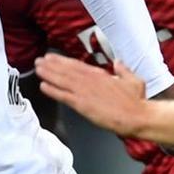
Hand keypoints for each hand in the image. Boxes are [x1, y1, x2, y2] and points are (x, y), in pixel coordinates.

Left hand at [35, 53, 151, 137]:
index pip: (77, 65)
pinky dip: (52, 91)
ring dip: (48, 74)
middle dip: (51, 65)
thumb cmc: (137, 101)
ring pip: (62, 81)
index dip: (63, 61)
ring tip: (37, 69)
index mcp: (100, 75)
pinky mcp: (82, 105)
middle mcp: (90, 81)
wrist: (136, 116)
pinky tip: (43, 87)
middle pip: (66, 70)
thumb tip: (118, 62)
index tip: (52, 57)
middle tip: (39, 61)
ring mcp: (85, 92)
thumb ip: (123, 70)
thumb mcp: (133, 80)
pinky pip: (63, 96)